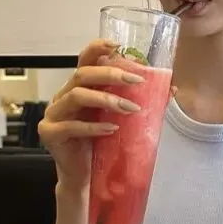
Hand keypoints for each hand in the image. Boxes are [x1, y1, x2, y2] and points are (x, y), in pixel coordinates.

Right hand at [38, 39, 143, 190]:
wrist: (85, 178)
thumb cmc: (101, 146)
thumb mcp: (120, 120)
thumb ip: (139, 102)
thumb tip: (171, 89)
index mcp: (78, 88)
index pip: (84, 60)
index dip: (97, 48)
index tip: (118, 45)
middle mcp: (63, 97)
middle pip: (82, 74)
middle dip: (110, 74)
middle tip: (136, 81)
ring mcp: (54, 114)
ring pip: (77, 96)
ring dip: (106, 99)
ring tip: (130, 109)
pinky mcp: (51, 134)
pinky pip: (72, 126)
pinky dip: (94, 127)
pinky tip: (112, 129)